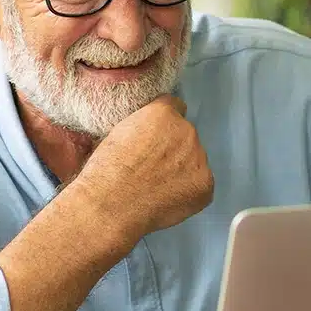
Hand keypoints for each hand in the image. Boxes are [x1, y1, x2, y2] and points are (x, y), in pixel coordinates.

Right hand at [73, 95, 213, 239]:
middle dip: (173, 148)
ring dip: (182, 169)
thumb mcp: (115, 132)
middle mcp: (187, 131)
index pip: (174, 106)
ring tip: (158, 187)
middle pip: (186, 135)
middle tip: (152, 168)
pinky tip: (167, 200)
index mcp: (163, 113)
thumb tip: (143, 136)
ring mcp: (200, 159)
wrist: (111, 204)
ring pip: (194, 160)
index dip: (163, 123)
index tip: (154, 136)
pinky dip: (188, 192)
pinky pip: (200, 185)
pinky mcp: (206, 185)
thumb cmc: (104, 170)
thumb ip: (139, 127)